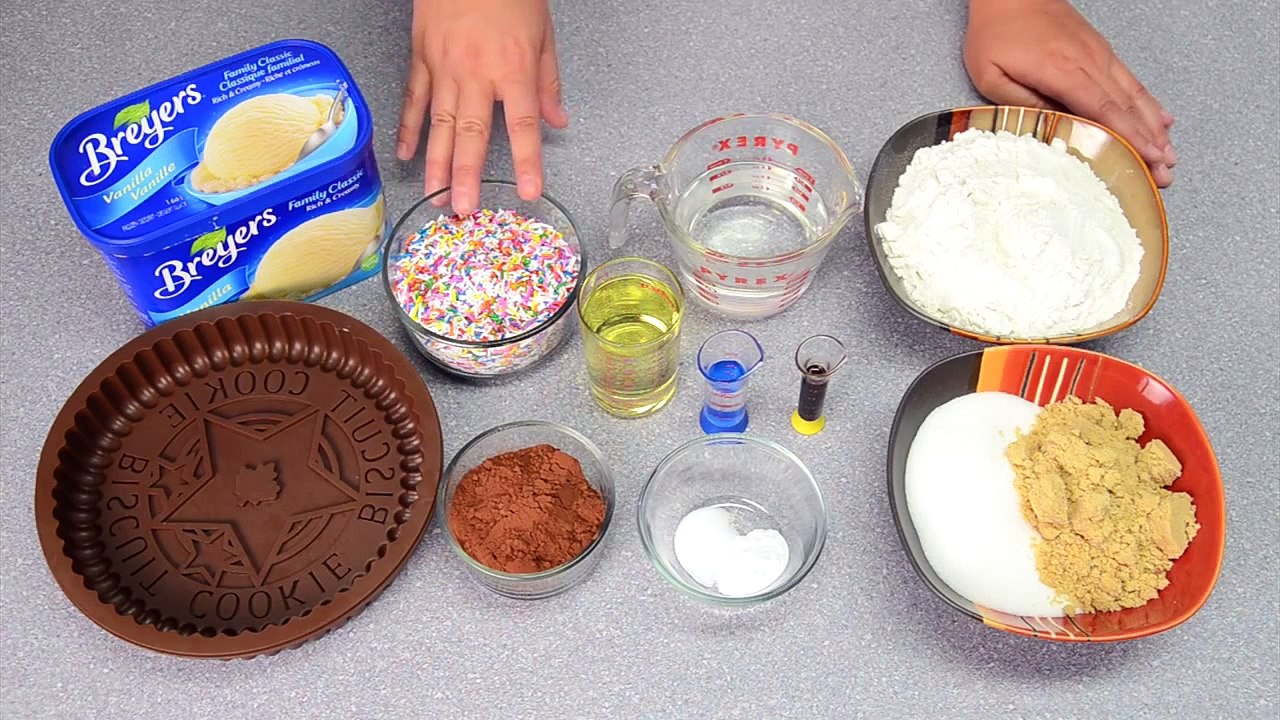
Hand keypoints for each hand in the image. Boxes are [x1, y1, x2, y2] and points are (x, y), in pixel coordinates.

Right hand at [396, 0, 568, 213]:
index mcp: (513, 68)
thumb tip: (557, 120)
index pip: (523, 125)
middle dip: (467, 174)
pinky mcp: (421, 57)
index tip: (528, 190)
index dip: (526, 161)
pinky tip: (405, 154)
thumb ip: (548, 81)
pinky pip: (413, 99)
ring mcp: (444, 66)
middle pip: (472, 132)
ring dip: (437, 163)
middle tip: (464, 207)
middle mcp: (476, 72)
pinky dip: (408, 128)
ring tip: (436, 195)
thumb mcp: (542, 34)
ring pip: (440, 123)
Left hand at [964, 0, 1175, 186]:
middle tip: (1166, 172)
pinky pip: (1129, 80)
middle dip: (1150, 144)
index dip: (1129, 140)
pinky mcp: (1099, 50)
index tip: (1148, 161)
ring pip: (1134, 96)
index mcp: (1062, 72)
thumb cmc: (996, 31)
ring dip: (1153, 127)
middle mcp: (1089, 62)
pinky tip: (1160, 118)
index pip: (1104, 113)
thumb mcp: (991, 75)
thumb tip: (1050, 128)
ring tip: (1169, 153)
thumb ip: (1021, 104)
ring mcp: (1098, 54)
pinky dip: (1147, 102)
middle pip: (1126, 110)